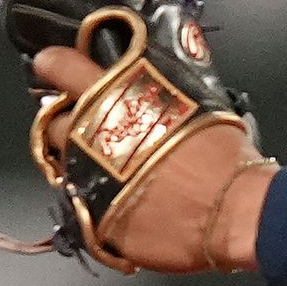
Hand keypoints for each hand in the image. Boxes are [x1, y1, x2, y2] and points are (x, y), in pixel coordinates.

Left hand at [29, 45, 272, 272]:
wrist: (236, 212)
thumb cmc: (226, 157)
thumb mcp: (197, 105)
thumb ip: (162, 94)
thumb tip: (155, 88)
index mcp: (121, 99)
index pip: (68, 70)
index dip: (56, 65)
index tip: (50, 63)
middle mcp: (96, 138)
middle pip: (60, 124)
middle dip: (71, 124)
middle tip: (92, 130)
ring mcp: (92, 182)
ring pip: (70, 168)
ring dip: (86, 165)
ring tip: (117, 172)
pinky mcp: (100, 222)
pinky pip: (91, 209)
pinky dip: (106, 205)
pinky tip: (134, 206)